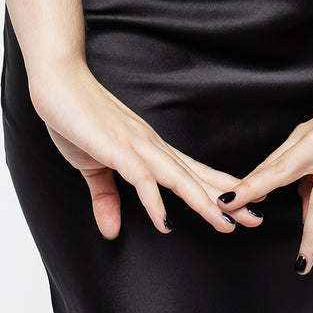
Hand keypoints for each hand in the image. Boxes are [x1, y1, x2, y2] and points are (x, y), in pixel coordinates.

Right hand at [28, 60, 266, 240]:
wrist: (57, 81)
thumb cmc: (75, 118)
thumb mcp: (93, 166)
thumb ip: (106, 197)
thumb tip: (111, 231)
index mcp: (149, 148)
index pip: (192, 172)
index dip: (219, 190)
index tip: (245, 206)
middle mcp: (150, 145)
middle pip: (195, 176)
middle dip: (226, 199)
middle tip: (256, 219)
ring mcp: (134, 144)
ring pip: (177, 177)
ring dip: (202, 202)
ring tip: (225, 223)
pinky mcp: (114, 147)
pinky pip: (141, 178)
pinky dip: (155, 202)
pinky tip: (166, 223)